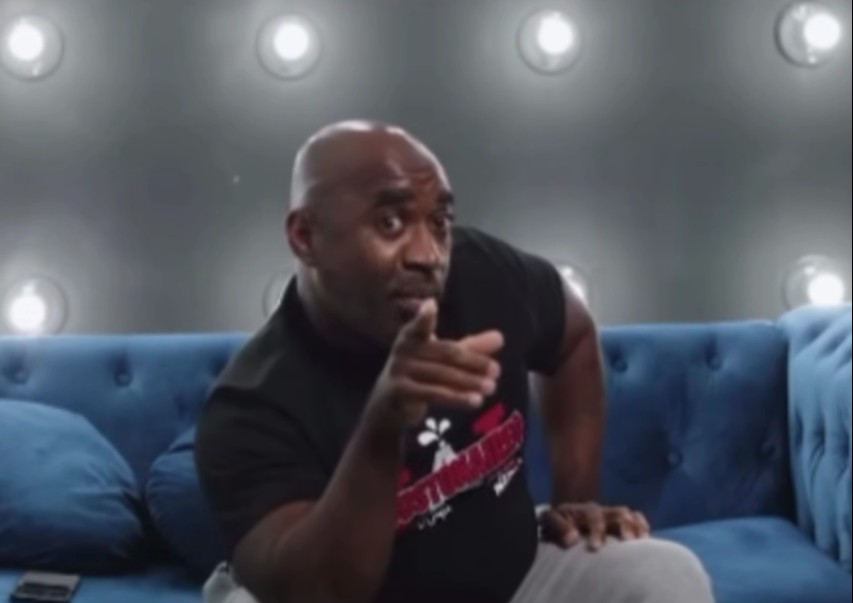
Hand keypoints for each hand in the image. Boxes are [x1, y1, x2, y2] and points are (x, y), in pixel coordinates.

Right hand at [367, 299, 503, 428]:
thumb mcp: (443, 358)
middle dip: (473, 362)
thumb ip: (471, 347)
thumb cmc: (419, 373)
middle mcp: (403, 350)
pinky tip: (476, 401)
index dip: (424, 317)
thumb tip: (500, 338)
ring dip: (469, 382)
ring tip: (491, 387)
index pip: (420, 325)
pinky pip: (434, 394)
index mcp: (412, 335)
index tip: (431, 306)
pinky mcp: (400, 391)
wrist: (388, 403)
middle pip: (445, 354)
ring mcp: (399, 371)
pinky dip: (457, 398)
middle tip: (497, 370)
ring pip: (442, 376)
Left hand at [538, 503, 650, 551]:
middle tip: (628, 542)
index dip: (596, 532)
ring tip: (642, 541)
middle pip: (617, 513)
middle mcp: (602, 511)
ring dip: (636, 527)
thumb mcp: (549, 520)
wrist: (568, 512)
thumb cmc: (558, 521)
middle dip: (624, 527)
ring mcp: (613, 514)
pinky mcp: (622, 520)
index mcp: (584, 511)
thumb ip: (558, 527)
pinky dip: (642, 524)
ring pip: (629, 515)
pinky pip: (636, 517)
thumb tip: (572, 540)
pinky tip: (647, 537)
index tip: (595, 548)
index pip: (593, 517)